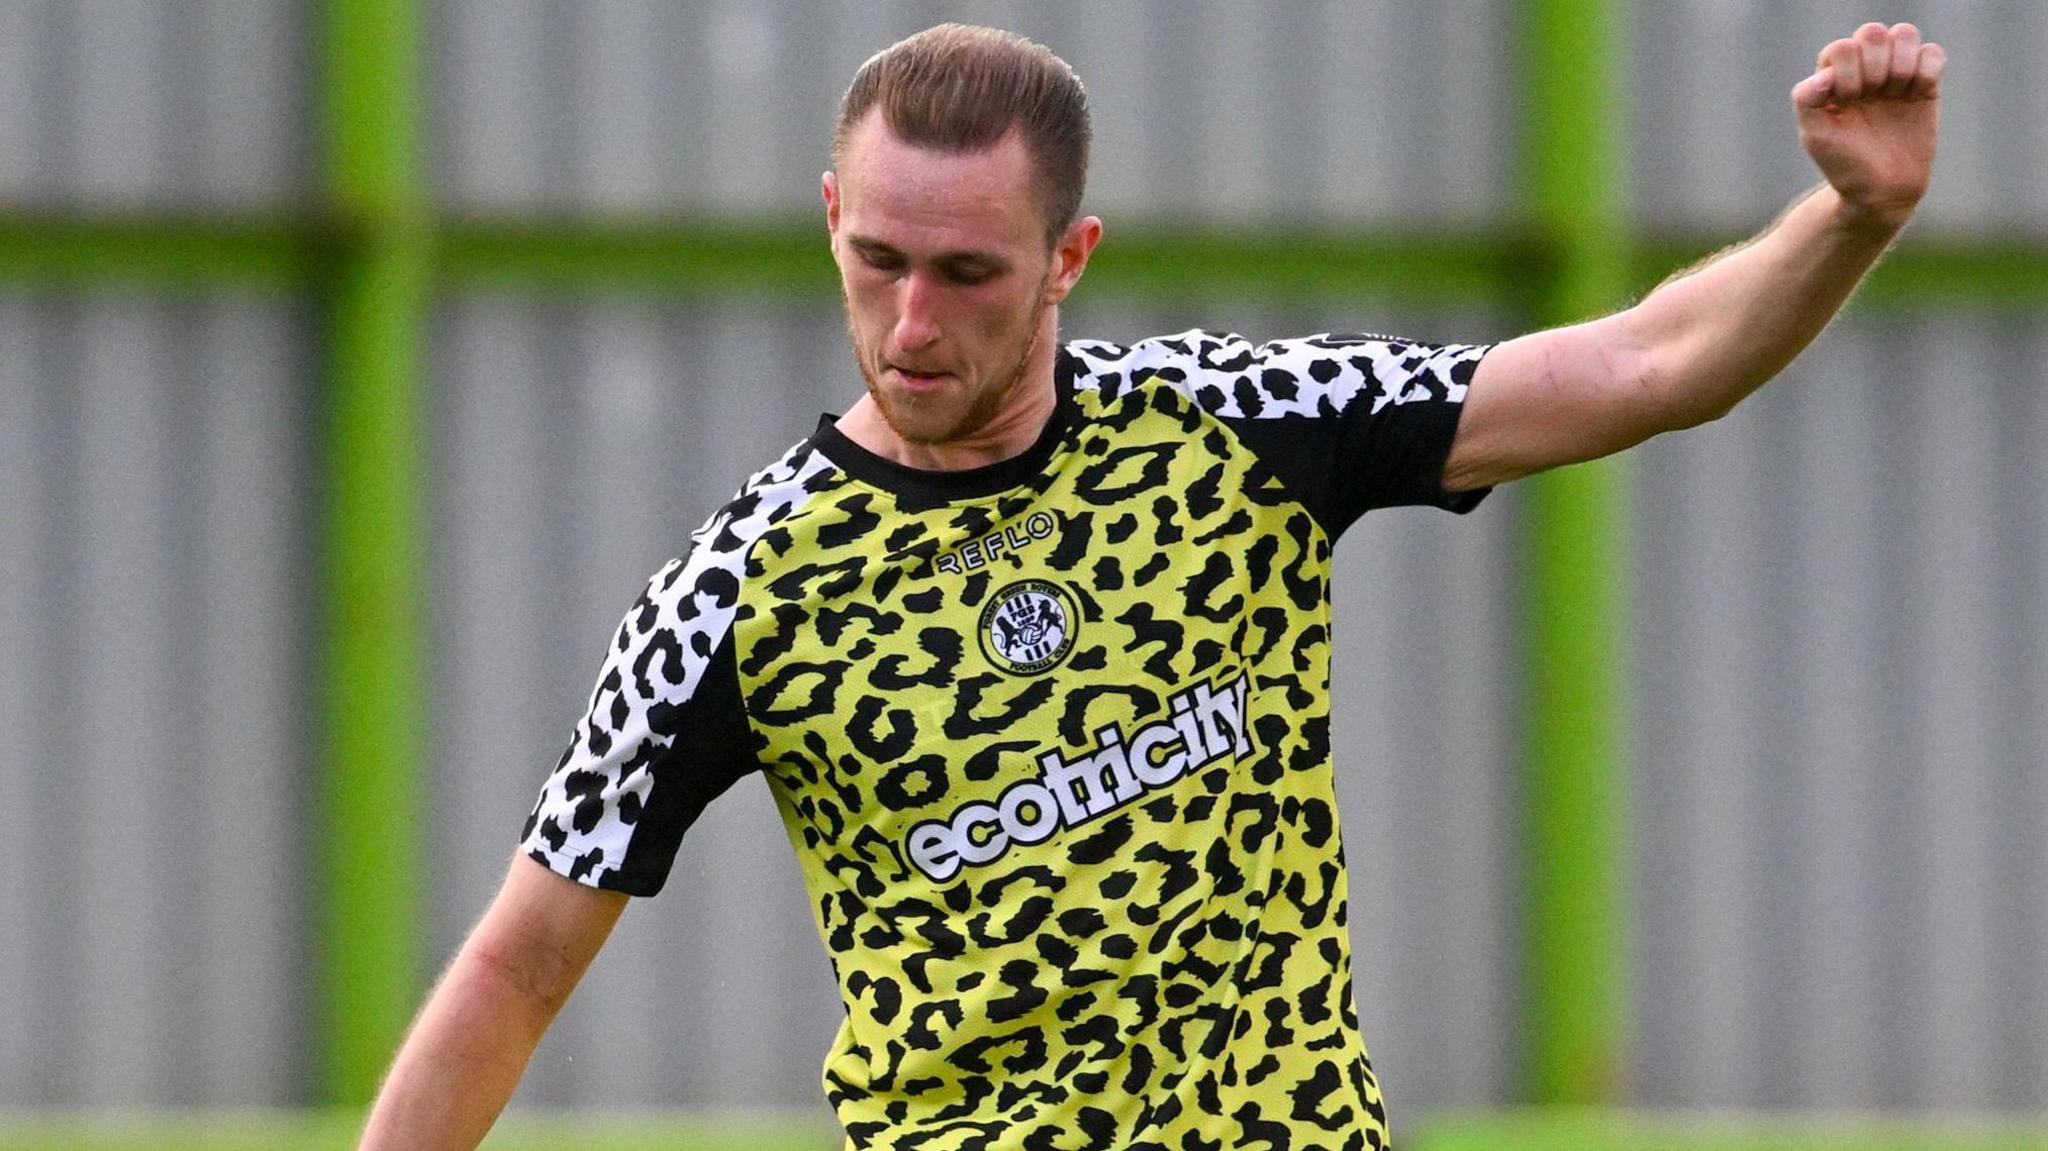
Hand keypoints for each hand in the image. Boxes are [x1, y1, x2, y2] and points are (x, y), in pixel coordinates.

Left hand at [1792, 22, 1943, 232]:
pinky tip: (1917, 92)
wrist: (1881, 192)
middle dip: (1872, 62)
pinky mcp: (1926, 87)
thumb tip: (1824, 74)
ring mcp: (1896, 77)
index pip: (1841, 48)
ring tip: (1895, 90)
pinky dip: (1926, 66)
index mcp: (1835, 79)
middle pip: (1872, 33)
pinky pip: (1933, 53)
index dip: (1846, 70)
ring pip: (1904, 33)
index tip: (1846, 102)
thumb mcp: (1814, 135)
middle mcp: (1865, 72)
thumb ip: (1806, 99)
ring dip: (1900, 60)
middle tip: (1871, 93)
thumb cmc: (1844, 164)